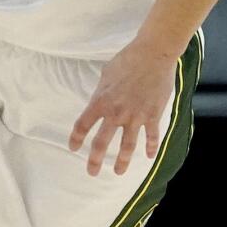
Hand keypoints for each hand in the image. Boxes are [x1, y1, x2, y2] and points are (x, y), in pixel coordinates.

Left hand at [69, 41, 177, 176]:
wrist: (153, 54)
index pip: (83, 125)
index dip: (76, 138)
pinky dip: (151, 148)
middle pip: (101, 143)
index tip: (73, 148)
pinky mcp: (153, 115)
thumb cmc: (128, 59)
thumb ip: (102, 91)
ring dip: (122, 161)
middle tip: (91, 172)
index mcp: (101, 101)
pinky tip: (149, 156)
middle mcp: (116, 113)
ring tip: (118, 172)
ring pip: (127, 146)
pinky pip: (151, 136)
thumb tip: (101, 99)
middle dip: (94, 160)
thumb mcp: (106, 73)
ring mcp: (136, 116)